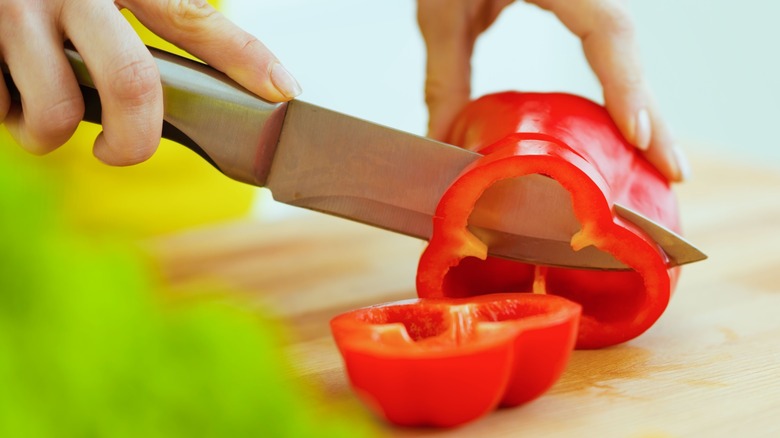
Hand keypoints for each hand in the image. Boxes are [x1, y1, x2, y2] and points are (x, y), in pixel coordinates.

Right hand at [0, 0, 300, 165]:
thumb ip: (139, 24)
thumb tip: (201, 87)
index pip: (192, 20)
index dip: (244, 57)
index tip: (283, 90)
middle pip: (133, 83)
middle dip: (134, 142)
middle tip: (118, 152)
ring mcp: (16, 14)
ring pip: (57, 114)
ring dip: (47, 133)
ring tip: (38, 108)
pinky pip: (1, 109)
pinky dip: (5, 112)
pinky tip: (4, 85)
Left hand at [417, 0, 689, 181]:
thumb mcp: (440, 10)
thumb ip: (444, 74)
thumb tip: (445, 141)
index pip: (607, 28)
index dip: (625, 84)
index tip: (637, 135)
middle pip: (627, 43)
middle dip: (651, 110)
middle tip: (673, 169)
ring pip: (622, 46)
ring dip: (639, 102)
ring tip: (654, 156)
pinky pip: (606, 43)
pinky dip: (617, 84)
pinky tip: (620, 119)